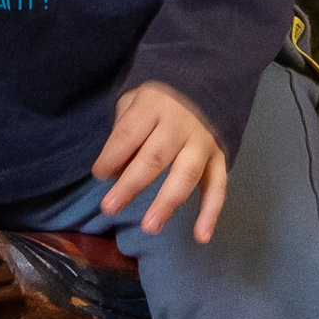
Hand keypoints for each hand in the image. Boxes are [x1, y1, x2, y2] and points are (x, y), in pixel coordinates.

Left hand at [92, 80, 228, 243]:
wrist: (205, 82)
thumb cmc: (157, 101)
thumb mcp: (134, 102)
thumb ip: (123, 133)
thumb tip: (111, 173)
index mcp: (153, 106)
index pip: (129, 134)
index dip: (112, 156)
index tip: (98, 175)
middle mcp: (180, 124)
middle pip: (155, 157)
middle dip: (131, 185)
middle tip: (110, 208)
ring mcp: (202, 142)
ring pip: (186, 174)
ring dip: (167, 203)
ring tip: (149, 227)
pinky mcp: (220, 156)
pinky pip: (218, 185)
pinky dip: (211, 212)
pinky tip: (201, 236)